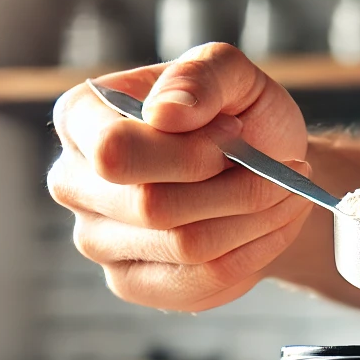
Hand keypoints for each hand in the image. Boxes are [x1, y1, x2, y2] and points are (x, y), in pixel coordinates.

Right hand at [47, 43, 313, 310]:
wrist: (262, 172)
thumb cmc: (237, 116)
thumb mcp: (231, 75)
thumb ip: (199, 78)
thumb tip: (164, 113)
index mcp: (80, 118)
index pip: (114, 152)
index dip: (188, 151)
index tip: (237, 132)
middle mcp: (73, 183)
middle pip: (150, 205)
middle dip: (235, 188)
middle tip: (283, 170)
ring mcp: (96, 240)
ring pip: (185, 246)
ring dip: (254, 220)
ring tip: (287, 193)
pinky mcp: (131, 283)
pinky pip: (202, 282)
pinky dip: (254, 252)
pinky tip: (271, 226)